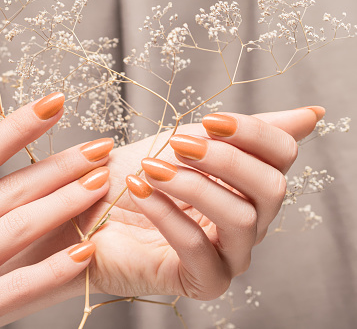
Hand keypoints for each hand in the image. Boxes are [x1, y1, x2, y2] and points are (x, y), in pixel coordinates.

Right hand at [0, 93, 112, 327]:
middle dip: (61, 165)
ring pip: (19, 229)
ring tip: (101, 184)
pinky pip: (18, 287)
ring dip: (67, 203)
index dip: (18, 127)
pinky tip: (86, 251)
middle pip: (9, 190)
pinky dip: (55, 268)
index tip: (52, 105)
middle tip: (98, 148)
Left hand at [0, 107, 320, 326]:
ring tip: (153, 170)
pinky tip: (141, 193)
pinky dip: (168, 215)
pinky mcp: (201, 281)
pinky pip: (198, 248)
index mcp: (247, 184)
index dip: (252, 133)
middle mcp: (248, 221)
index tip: (211, 121)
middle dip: (225, 160)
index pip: (281, 157)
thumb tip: (311, 115)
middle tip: (179, 145)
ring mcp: (228, 255)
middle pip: (272, 189)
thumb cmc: (132, 176)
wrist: (84, 210)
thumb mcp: (185, 142)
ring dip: (193, 186)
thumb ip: (244, 133)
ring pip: (242, 218)